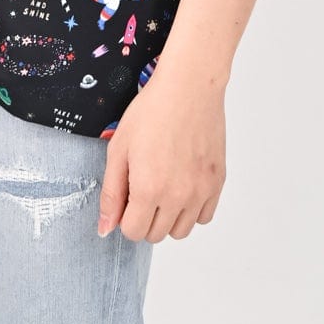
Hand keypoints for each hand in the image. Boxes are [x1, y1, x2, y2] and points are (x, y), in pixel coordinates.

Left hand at [96, 56, 226, 242]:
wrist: (189, 88)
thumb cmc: (151, 112)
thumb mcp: (118, 149)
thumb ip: (111, 194)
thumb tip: (105, 229)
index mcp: (148, 189)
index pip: (133, 232)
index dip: (125, 217)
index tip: (127, 197)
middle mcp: (177, 196)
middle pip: (156, 235)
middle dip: (144, 218)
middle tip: (143, 188)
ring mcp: (201, 191)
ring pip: (181, 231)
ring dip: (168, 218)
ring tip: (164, 188)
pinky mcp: (217, 182)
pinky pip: (204, 216)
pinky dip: (192, 209)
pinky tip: (183, 185)